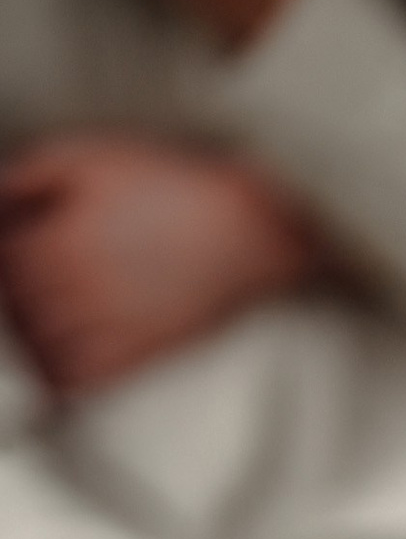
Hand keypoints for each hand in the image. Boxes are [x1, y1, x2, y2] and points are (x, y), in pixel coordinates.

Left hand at [0, 132, 329, 395]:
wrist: (246, 231)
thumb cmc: (170, 186)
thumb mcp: (92, 158)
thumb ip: (28, 175)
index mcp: (53, 236)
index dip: (2, 261)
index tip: (12, 260)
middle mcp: (69, 284)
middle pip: (10, 305)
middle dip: (12, 298)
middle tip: (26, 292)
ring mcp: (100, 325)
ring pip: (31, 346)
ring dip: (29, 337)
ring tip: (44, 321)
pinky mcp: (131, 356)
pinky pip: (69, 380)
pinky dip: (56, 374)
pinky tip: (61, 358)